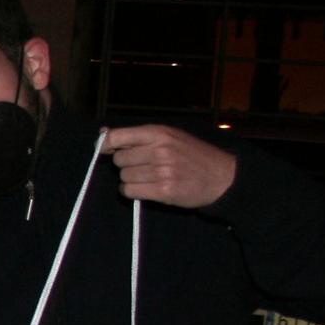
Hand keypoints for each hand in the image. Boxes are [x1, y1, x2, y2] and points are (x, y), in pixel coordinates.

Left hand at [102, 125, 236, 208]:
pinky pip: (130, 192)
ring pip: (123, 177)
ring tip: (150, 177)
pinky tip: (147, 188)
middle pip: (119, 160)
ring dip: (131, 179)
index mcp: (160, 133)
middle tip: (144, 166)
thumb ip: (136, 136)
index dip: (107, 145)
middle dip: (127, 164)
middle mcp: (160, 150)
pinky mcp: (164, 190)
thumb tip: (102, 134)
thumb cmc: (192, 155)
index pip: (117, 137)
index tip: (106, 150)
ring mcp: (162, 171)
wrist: (223, 177)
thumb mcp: (170, 136)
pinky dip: (133, 192)